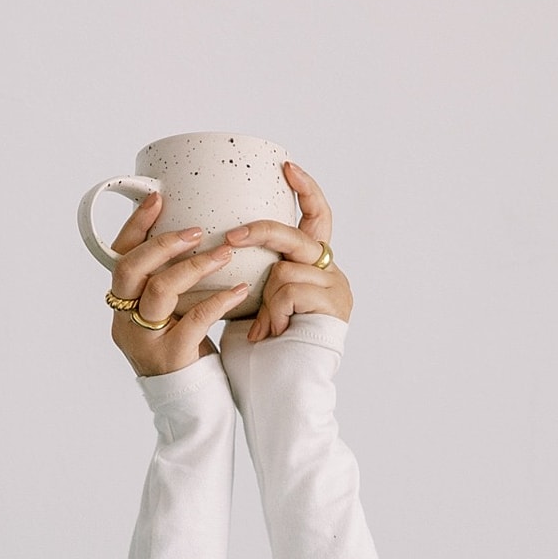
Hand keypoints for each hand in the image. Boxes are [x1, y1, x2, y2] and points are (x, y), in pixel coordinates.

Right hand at [106, 192, 249, 376]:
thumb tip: (192, 238)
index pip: (118, 257)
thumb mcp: (170, 316)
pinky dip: (219, 300)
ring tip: (224, 253)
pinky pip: (194, 320)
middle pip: (130, 269)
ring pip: (160, 290)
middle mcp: (125, 322)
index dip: (136, 226)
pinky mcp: (171, 357)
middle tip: (197, 230)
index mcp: (122, 307)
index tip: (158, 198)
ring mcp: (145, 341)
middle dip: (162, 242)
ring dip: (194, 266)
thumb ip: (170, 285)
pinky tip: (240, 290)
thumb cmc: (185, 354)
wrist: (190, 407)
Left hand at [224, 163, 352, 341]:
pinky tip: (274, 335)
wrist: (283, 392)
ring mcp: (335, 288)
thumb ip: (254, 274)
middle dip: (260, 233)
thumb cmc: (263, 354)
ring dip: (266, 302)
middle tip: (230, 239)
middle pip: (295, 235)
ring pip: (285, 269)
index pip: (318, 217)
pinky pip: (288, 290)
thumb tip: (221, 244)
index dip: (306, 190)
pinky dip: (273, 314)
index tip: (287, 166)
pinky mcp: (334, 304)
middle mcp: (331, 273)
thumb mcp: (255, 304)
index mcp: (314, 269)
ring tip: (264, 331)